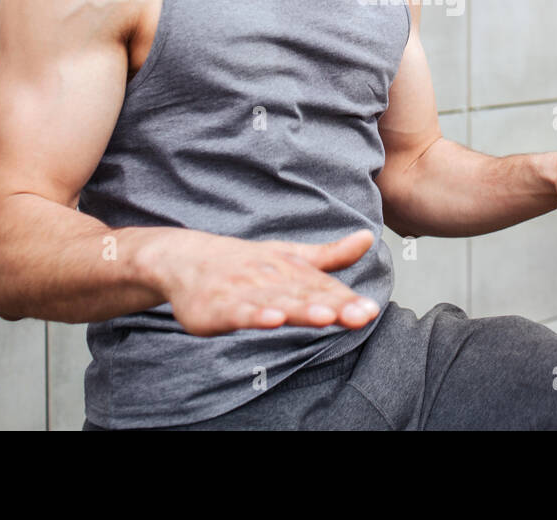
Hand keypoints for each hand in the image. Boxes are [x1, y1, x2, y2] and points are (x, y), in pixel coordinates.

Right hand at [154, 229, 382, 336]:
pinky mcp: (217, 307)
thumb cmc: (247, 263)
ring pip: (276, 302)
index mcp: (291, 269)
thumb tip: (370, 237)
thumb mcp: (291, 257)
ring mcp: (244, 291)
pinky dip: (254, 315)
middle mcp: (270, 278)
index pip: (323, 288)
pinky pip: (238, 312)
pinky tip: (271, 320)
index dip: (347, 300)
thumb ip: (331, 255)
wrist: (186, 259)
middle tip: (360, 315)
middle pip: (305, 295)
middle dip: (333, 306)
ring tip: (326, 316)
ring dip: (300, 309)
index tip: (370, 310)